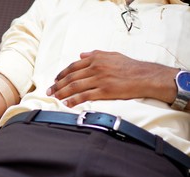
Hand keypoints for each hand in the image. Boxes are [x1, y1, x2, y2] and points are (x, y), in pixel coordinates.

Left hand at [46, 50, 177, 106]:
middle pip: (71, 77)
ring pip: (75, 86)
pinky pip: (85, 96)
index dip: (62, 74)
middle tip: (49, 91)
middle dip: (58, 85)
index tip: (55, 80)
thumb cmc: (130, 66)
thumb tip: (81, 55)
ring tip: (55, 98)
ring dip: (62, 93)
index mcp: (96, 59)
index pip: (73, 66)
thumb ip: (96, 54)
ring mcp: (99, 80)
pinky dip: (74, 100)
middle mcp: (96, 68)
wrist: (146, 76)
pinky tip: (67, 104)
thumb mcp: (112, 55)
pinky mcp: (104, 91)